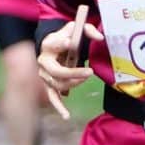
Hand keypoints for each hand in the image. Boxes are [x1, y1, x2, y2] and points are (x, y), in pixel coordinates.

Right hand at [35, 4, 101, 118]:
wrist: (52, 46)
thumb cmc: (65, 37)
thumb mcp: (75, 29)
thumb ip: (88, 30)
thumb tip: (100, 38)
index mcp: (49, 44)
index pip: (54, 43)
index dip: (61, 43)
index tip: (70, 42)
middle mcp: (43, 61)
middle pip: (57, 71)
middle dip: (73, 73)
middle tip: (90, 72)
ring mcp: (44, 75)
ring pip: (58, 84)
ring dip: (74, 83)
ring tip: (86, 77)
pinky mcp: (48, 85)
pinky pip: (52, 97)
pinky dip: (58, 107)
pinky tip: (66, 115)